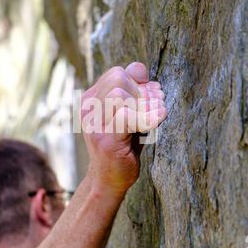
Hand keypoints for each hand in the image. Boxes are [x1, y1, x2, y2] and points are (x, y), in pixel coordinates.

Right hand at [81, 62, 166, 196]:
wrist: (109, 181)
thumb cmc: (123, 147)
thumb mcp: (129, 115)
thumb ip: (133, 92)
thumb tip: (139, 66)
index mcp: (91, 101)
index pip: (116, 73)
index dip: (138, 80)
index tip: (151, 95)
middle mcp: (88, 110)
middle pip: (118, 79)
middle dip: (143, 90)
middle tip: (158, 104)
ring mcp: (94, 125)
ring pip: (120, 95)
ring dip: (146, 103)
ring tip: (158, 114)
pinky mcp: (106, 140)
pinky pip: (127, 117)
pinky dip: (148, 117)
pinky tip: (158, 120)